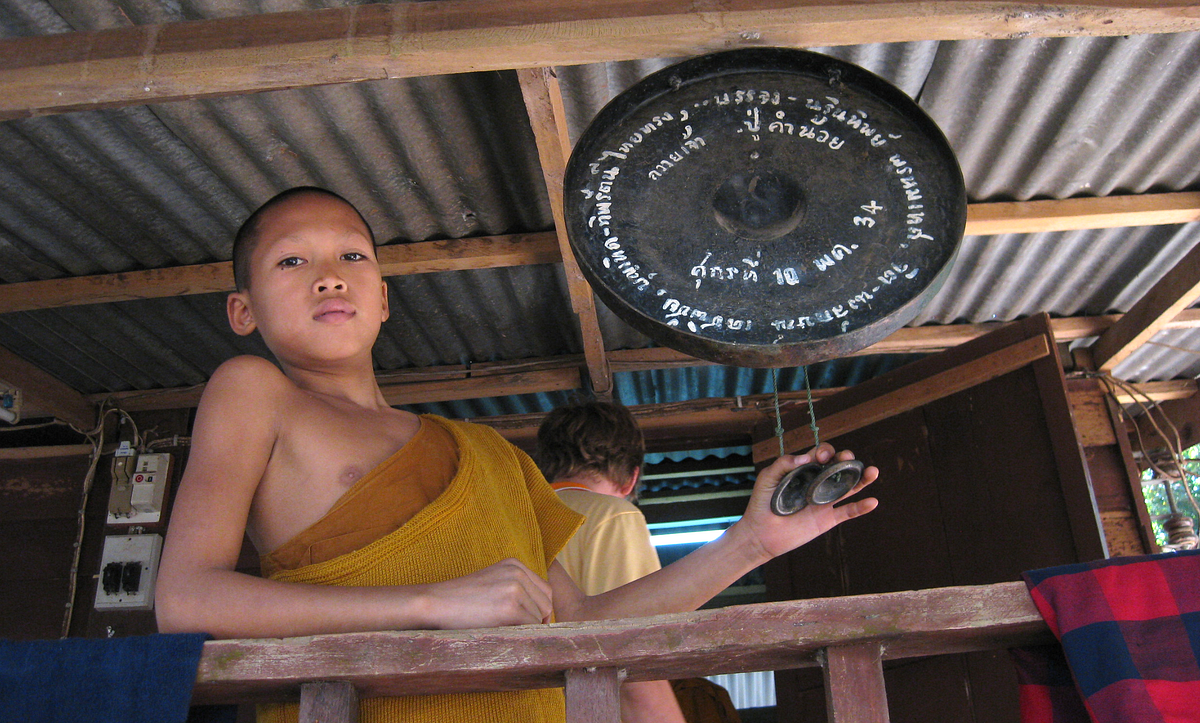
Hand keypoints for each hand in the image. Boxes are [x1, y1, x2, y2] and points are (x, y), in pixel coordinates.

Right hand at [420, 558, 553, 628]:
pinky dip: (521, 635)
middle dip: (536, 620)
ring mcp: (514, 589)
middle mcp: (518, 572)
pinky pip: (531, 627)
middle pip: (546, 603)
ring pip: (540, 617)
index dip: (539, 609)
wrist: (436, 603)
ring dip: (525, 628)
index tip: (527, 622)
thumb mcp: (493, 583)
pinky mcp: (510, 608)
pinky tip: (503, 633)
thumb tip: (544, 614)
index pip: (545, 590)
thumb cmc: (461, 599)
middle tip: (516, 630)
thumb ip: (516, 589)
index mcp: (515, 564)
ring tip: (503, 629)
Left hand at [737, 443, 878, 560]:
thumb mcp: (767, 479)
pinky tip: (873, 501)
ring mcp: (825, 501)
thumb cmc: (761, 504)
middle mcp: (818, 483)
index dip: (825, 451)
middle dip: (846, 458)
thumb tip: (805, 456)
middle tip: (846, 458)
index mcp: (805, 470)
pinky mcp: (827, 519)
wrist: (761, 534)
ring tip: (873, 471)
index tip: (820, 457)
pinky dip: (861, 507)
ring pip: (849, 487)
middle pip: (839, 467)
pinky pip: (848, 512)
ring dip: (862, 478)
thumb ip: (782, 465)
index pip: (821, 455)